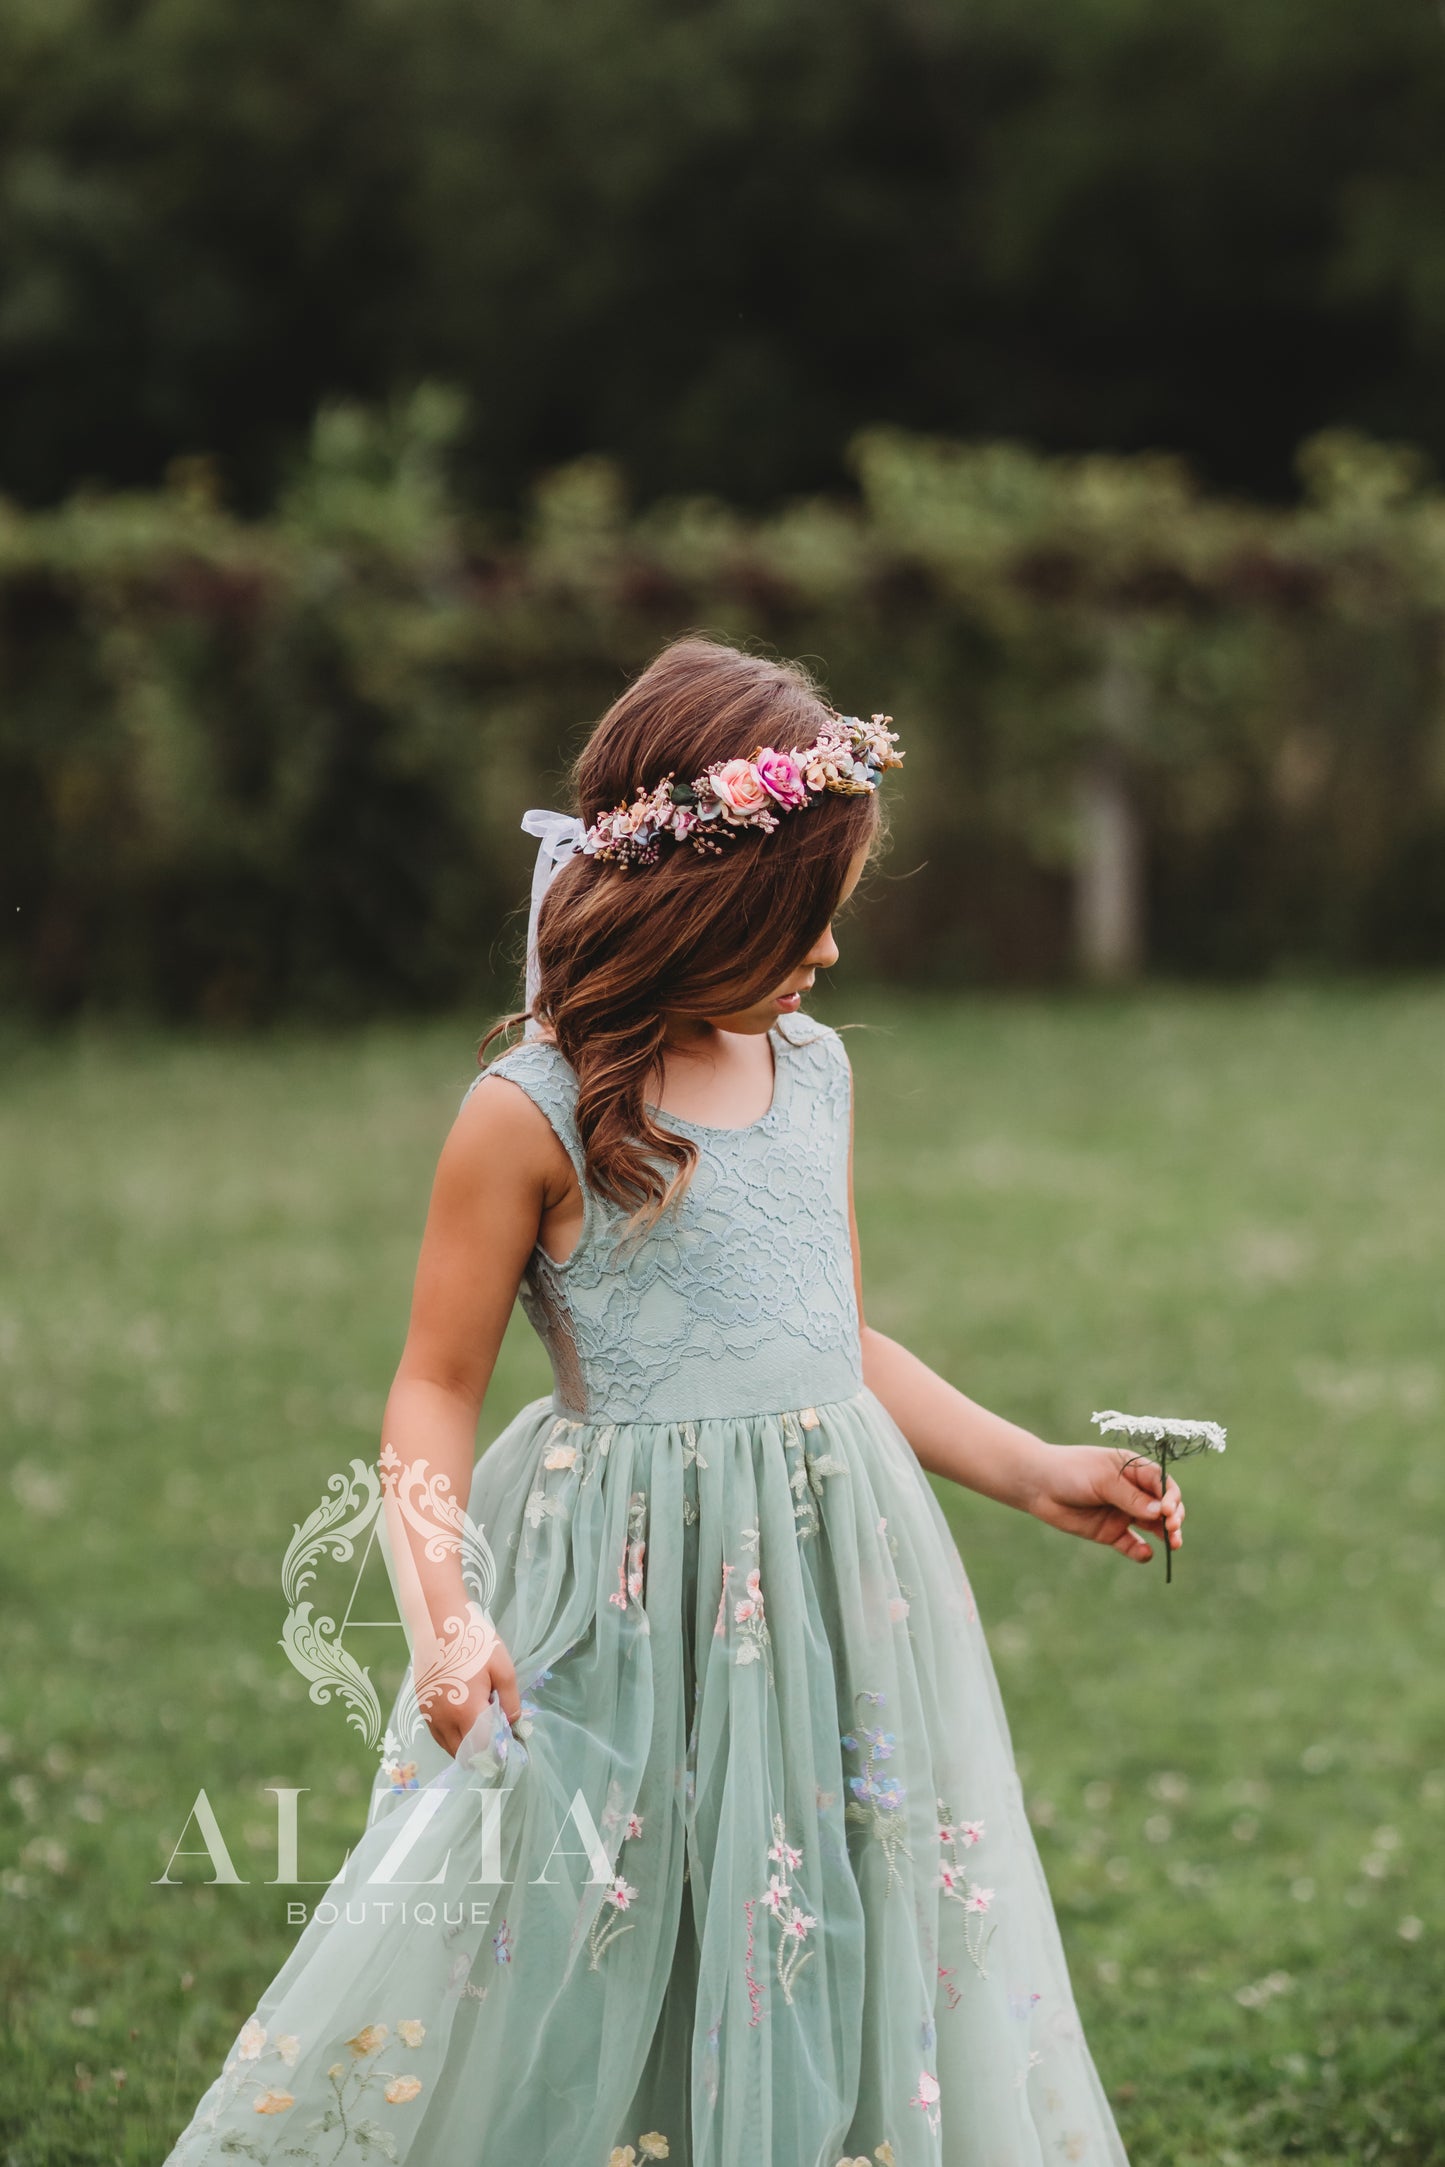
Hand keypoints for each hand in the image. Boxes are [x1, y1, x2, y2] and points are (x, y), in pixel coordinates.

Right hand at [418, 1636, 521, 1758]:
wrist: (439, 1621)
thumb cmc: (474, 1642)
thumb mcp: (503, 1668)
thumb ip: (510, 1701)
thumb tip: (511, 1724)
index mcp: (466, 1712)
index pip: (483, 1749)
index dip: (498, 1750)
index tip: (508, 1741)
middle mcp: (444, 1721)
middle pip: (464, 1754)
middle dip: (482, 1750)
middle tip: (495, 1732)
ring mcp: (430, 1715)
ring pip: (449, 1746)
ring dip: (465, 1745)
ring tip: (480, 1723)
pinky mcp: (422, 1707)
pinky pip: (438, 1734)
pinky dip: (451, 1735)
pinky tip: (462, 1717)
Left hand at [1027, 1443, 1184, 1563]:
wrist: (1037, 1485)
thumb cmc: (1070, 1472)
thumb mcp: (1102, 1480)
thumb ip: (1131, 1497)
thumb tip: (1162, 1513)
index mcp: (1133, 1469)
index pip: (1163, 1483)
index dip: (1171, 1497)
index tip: (1168, 1511)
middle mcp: (1133, 1491)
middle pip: (1164, 1507)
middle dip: (1174, 1518)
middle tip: (1173, 1530)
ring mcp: (1123, 1512)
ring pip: (1153, 1526)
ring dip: (1166, 1535)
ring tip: (1172, 1544)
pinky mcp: (1111, 1532)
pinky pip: (1132, 1545)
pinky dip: (1141, 1551)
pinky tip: (1144, 1554)